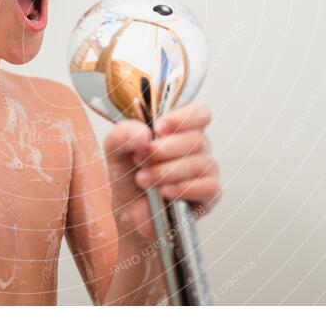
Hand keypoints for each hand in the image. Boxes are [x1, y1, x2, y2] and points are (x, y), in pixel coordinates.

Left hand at [103, 102, 220, 238]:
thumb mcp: (116, 150)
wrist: (128, 212)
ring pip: (200, 164)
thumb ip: (123, 134)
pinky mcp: (209, 197)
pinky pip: (209, 187)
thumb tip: (144, 133)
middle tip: (140, 158)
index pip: (199, 113)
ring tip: (143, 179)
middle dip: (164, 149)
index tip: (158, 128)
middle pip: (197, 139)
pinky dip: (184, 188)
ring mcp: (206, 172)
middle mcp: (197, 147)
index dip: (182, 117)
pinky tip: (165, 192)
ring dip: (167, 171)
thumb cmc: (128, 175)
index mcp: (180, 128)